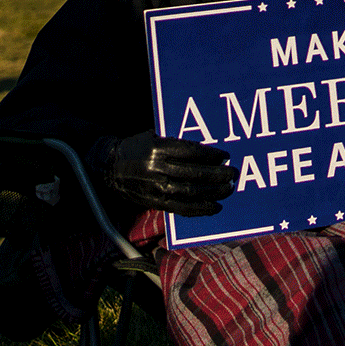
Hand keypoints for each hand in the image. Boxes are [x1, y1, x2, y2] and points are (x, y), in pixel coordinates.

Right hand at [102, 131, 237, 215]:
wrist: (111, 169)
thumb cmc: (137, 148)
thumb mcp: (153, 137)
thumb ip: (176, 142)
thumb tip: (207, 148)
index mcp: (157, 149)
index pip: (190, 152)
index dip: (210, 155)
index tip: (225, 155)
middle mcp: (157, 169)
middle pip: (194, 173)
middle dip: (217, 174)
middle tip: (233, 173)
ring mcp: (156, 188)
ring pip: (191, 192)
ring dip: (214, 192)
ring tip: (228, 188)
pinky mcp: (156, 202)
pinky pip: (182, 208)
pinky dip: (201, 209)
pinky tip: (215, 206)